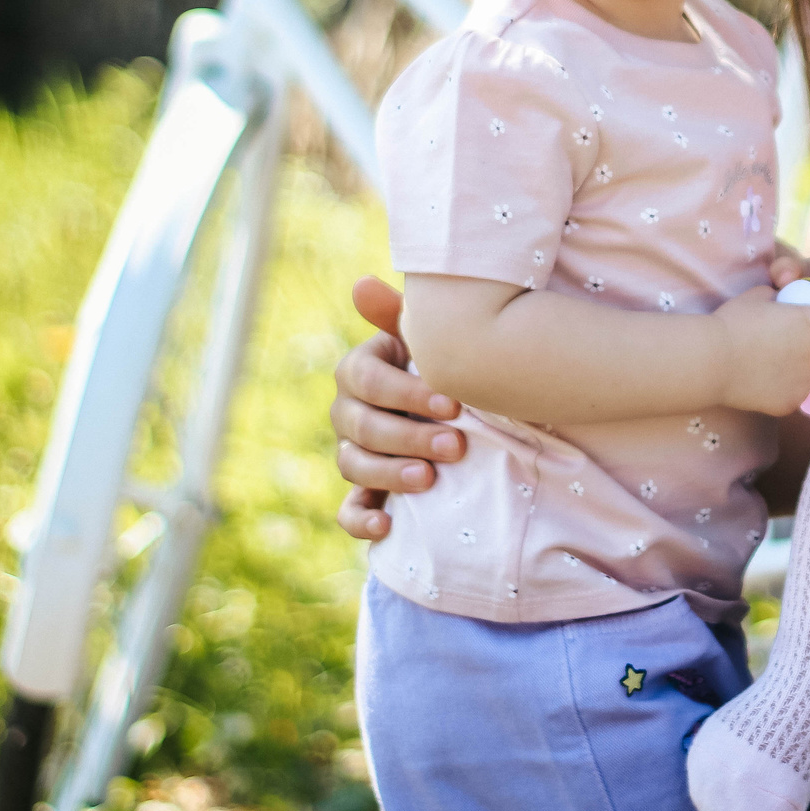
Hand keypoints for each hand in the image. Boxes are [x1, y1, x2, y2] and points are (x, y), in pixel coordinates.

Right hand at [331, 276, 467, 540]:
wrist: (461, 411)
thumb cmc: (444, 365)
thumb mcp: (429, 338)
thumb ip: (400, 315)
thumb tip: (360, 283)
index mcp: (359, 370)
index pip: (365, 379)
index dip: (406, 392)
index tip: (454, 404)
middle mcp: (348, 412)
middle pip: (361, 426)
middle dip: (408, 436)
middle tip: (456, 445)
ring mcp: (353, 453)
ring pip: (353, 466)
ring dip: (390, 474)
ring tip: (430, 480)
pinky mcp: (364, 492)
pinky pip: (349, 511)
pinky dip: (361, 521)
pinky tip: (387, 526)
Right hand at [712, 285, 809, 414]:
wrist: (709, 361)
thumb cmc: (732, 322)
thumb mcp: (761, 297)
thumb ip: (786, 298)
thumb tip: (792, 297)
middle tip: (807, 341)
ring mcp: (805, 381)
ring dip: (809, 367)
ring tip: (780, 360)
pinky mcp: (792, 402)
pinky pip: (800, 392)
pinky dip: (790, 386)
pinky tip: (768, 378)